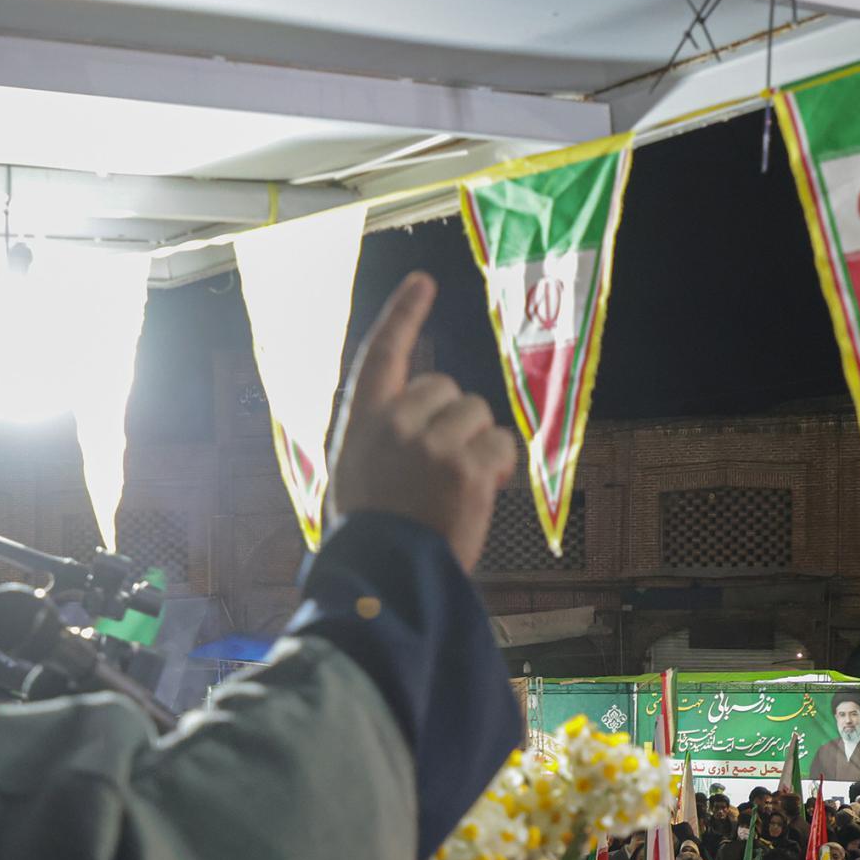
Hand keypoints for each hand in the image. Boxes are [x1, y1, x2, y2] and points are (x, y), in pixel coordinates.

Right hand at [327, 272, 516, 571]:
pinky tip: (476, 493)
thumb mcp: (359, 473)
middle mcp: (395, 422)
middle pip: (446, 387)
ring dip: (476, 443)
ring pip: (476, 413)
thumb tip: (429, 414)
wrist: (385, 577)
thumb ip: (386, 436)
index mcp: (361, 422)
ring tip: (454, 486)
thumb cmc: (374, 533)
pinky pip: (500, 444)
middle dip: (454, 419)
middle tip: (441, 468)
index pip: (382, 353)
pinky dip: (497, 468)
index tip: (424, 282)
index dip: (404, 313)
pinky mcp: (465, 466)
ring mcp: (431, 443)